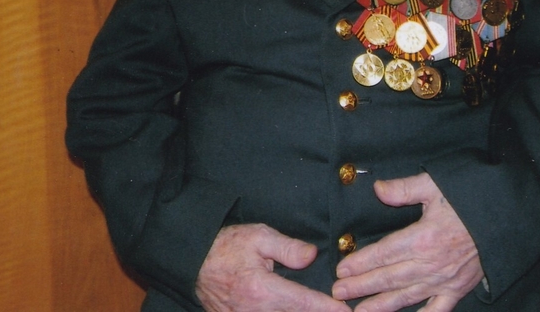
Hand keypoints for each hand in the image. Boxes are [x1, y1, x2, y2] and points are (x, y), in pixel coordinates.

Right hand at [195, 223, 349, 311]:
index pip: (303, 302)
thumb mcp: (258, 236)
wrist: (193, 261)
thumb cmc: (226, 246)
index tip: (346, 311)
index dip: (327, 308)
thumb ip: (287, 248)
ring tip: (321, 311)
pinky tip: (295, 311)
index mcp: (262, 289)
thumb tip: (312, 256)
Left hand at [332, 173, 484, 311]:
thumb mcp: (436, 185)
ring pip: (406, 297)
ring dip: (380, 305)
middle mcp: (431, 263)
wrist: (507, 216)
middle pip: (389, 278)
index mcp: (423, 238)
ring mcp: (445, 280)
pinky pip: (437, 309)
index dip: (360, 263)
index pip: (383, 254)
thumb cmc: (471, 198)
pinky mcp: (459, 289)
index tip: (341, 270)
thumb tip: (377, 189)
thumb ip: (404, 189)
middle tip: (337, 293)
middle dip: (361, 287)